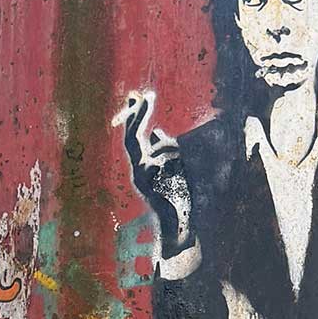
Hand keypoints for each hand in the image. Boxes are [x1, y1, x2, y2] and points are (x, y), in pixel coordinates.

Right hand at [113, 89, 191, 253]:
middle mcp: (138, 171)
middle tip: (143, 95)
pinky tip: (182, 180)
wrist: (179, 223)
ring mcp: (143, 178)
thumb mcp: (170, 167)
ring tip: (184, 172)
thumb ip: (159, 150)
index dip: (136, 116)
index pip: (135, 136)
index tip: (138, 96)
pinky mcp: (152, 184)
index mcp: (141, 166)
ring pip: (160, 150)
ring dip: (176, 155)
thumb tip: (155, 132)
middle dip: (137, 115)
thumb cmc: (177, 196)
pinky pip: (168, 162)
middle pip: (134, 138)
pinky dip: (178, 166)